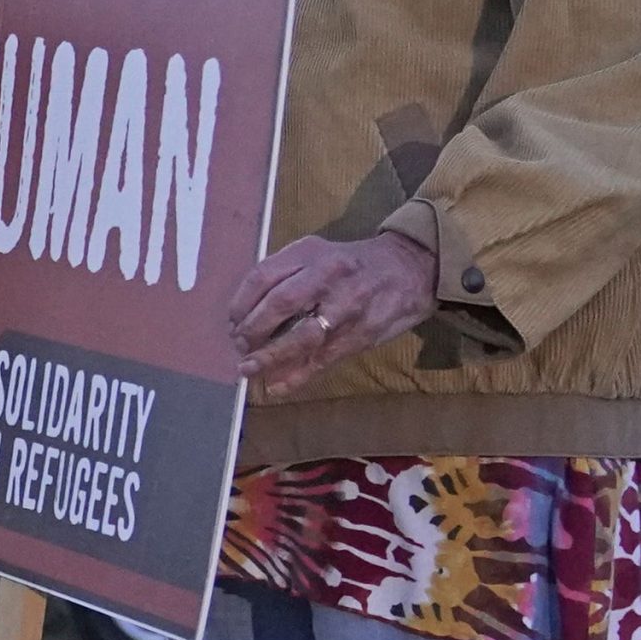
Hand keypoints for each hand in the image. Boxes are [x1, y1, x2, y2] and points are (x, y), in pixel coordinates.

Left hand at [228, 233, 436, 396]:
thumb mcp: (318, 254)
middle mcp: (328, 276)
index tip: (231, 321)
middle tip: (238, 344)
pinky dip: (299, 375)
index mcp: (310, 253)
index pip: (263, 276)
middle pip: (281, 303)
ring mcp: (347, 306)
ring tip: (248, 369)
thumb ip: (285, 275)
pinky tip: (277, 386)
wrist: (410, 268)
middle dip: (253, 329)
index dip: (241, 302)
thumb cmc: (352, 264)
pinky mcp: (362, 333)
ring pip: (302, 335)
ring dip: (271, 356)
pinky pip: (325, 358)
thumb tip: (247, 312)